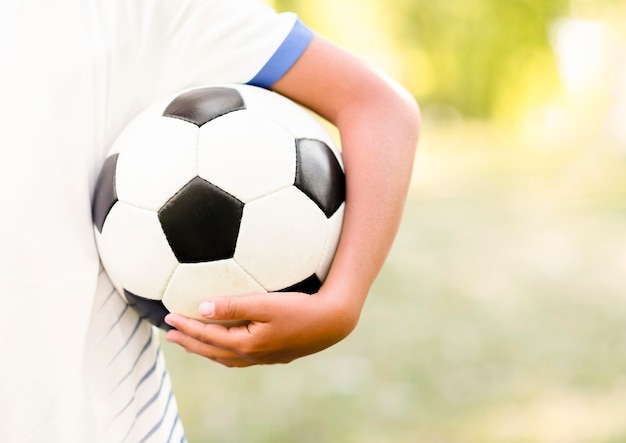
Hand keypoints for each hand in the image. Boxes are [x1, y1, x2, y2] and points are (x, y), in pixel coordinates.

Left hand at [164, 290, 358, 366]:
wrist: (332, 322)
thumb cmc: (300, 309)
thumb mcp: (265, 304)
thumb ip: (233, 305)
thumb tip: (202, 307)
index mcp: (246, 344)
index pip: (208, 336)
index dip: (187, 326)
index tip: (168, 317)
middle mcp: (252, 355)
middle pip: (212, 351)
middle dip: (190, 342)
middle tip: (171, 335)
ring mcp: (264, 358)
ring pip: (225, 358)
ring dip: (205, 350)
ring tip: (192, 343)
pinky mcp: (275, 355)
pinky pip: (240, 358)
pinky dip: (224, 353)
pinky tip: (227, 347)